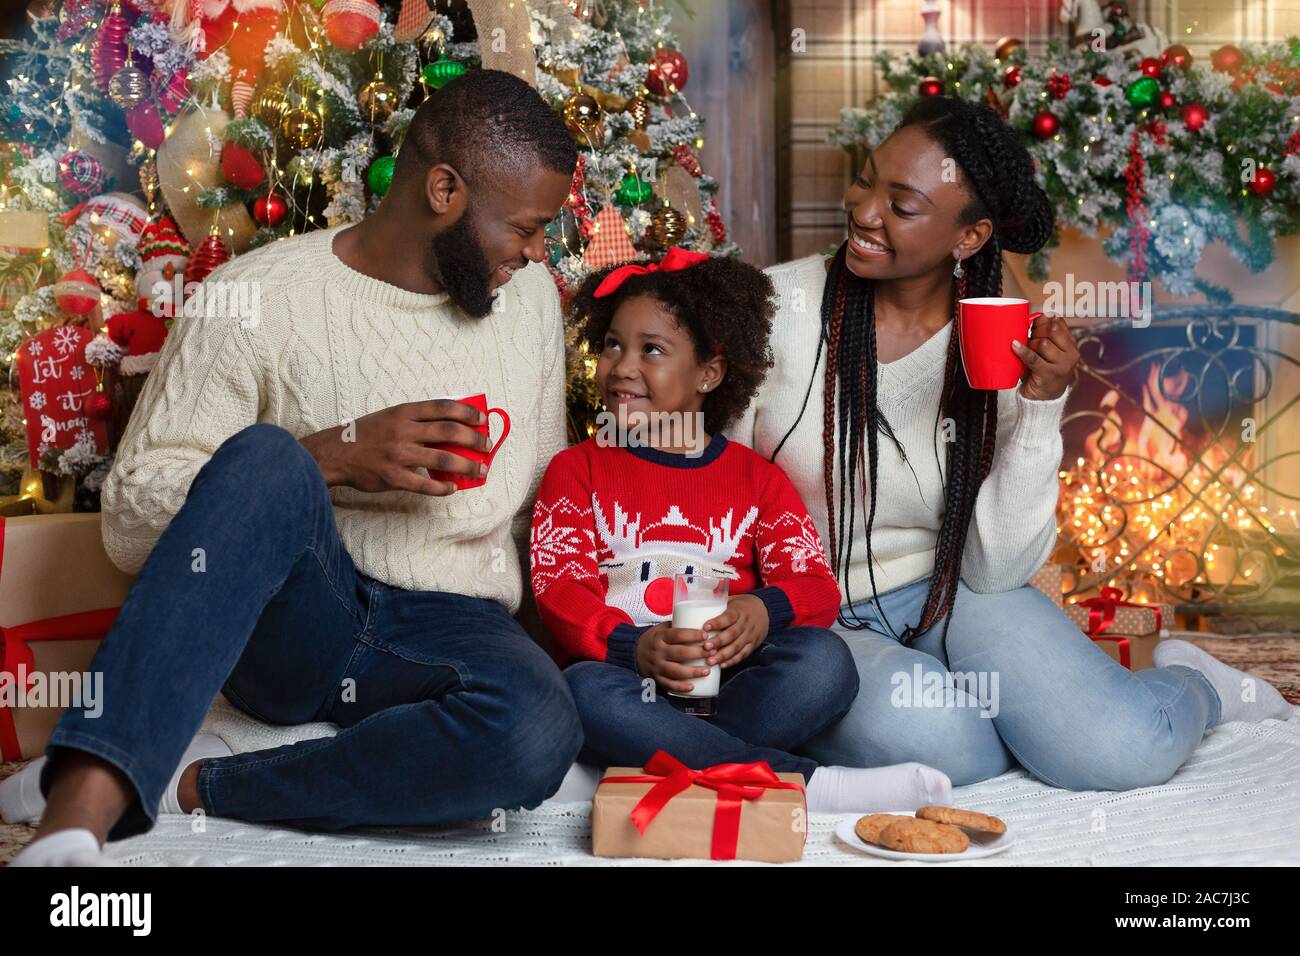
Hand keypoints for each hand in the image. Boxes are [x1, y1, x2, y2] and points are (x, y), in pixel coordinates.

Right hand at [300, 399, 488, 495]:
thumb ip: (416, 420)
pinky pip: (426, 485)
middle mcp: (404, 431)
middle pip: (450, 431)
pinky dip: (443, 487)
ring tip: (480, 469)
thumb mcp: (390, 416)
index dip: (467, 412)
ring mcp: (400, 455)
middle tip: (487, 445)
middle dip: (475, 439)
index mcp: (404, 412)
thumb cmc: (366, 434)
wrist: (335, 453)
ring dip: (467, 465)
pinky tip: (453, 487)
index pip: (443, 407)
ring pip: (444, 458)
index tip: (483, 419)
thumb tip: (451, 427)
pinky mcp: (394, 477)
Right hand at [636, 623, 712, 693]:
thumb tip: (701, 620)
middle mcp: (658, 652)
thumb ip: (677, 625)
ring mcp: (657, 666)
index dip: (692, 635)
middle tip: (712, 653)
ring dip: (693, 672)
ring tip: (707, 671)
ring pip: (675, 671)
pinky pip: (669, 684)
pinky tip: (692, 687)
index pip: (677, 634)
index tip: (706, 635)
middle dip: (698, 653)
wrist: (634, 653)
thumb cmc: (654, 639)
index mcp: (660, 637)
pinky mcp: (657, 678)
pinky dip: (680, 687)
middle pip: (679, 653)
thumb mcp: (661, 628)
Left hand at [700, 594, 769, 669]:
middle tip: (705, 647)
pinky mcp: (753, 645)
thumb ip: (716, 604)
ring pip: (737, 646)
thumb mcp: (732, 600)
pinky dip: (732, 661)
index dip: (717, 622)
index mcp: (739, 611)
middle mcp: (745, 623)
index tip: (705, 627)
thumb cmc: (741, 606)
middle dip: (718, 642)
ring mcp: (750, 635)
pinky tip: (722, 665)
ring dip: (723, 655)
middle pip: (732, 634)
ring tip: (710, 661)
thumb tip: (694, 605)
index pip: (728, 617)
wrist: (765, 611)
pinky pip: (743, 655)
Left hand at [1011, 314, 1078, 400]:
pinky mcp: (1049, 374)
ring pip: (1043, 343)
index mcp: (1071, 345)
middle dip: (1037, 331)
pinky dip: (1022, 351)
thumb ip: (1044, 336)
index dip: (1044, 321)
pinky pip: (1033, 358)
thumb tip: (1030, 318)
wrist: (1044, 399)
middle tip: (1030, 339)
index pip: (1059, 323)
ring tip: (1028, 350)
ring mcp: (1062, 365)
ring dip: (1031, 344)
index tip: (1034, 325)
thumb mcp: (1047, 352)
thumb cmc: (1042, 370)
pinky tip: (1014, 345)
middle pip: (1052, 331)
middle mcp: (1071, 354)